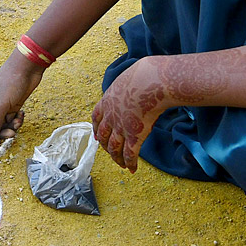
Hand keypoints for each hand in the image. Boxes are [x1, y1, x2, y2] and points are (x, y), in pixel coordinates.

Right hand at [0, 53, 43, 146]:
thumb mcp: (1, 105)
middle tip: (11, 134)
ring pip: (0, 125)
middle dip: (0, 132)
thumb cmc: (10, 82)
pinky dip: (15, 121)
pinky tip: (21, 114)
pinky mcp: (8, 106)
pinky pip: (9, 120)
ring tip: (17, 122)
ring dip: (9, 127)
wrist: (27, 68)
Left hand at [91, 57, 168, 171]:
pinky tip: (132, 169)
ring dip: (116, 158)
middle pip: (102, 136)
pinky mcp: (134, 136)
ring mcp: (121, 127)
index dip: (95, 128)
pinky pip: (130, 154)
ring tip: (121, 165)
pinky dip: (130, 163)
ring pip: (114, 148)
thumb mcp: (129, 78)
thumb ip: (128, 85)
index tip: (96, 136)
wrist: (150, 81)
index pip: (96, 118)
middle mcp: (111, 117)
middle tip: (110, 152)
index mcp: (107, 102)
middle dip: (105, 146)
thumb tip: (138, 81)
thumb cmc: (144, 75)